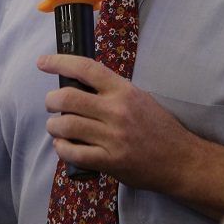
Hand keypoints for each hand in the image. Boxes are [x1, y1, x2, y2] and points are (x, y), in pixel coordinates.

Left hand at [36, 53, 201, 194]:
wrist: (180, 159)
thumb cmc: (159, 128)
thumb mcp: (139, 98)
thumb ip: (112, 91)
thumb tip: (80, 84)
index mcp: (124, 91)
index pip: (86, 68)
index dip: (60, 62)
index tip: (43, 62)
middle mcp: (117, 111)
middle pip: (68, 98)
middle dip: (50, 100)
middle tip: (51, 104)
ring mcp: (113, 137)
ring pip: (66, 126)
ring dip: (53, 126)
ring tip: (56, 127)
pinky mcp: (111, 161)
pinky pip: (74, 153)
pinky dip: (61, 148)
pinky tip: (63, 146)